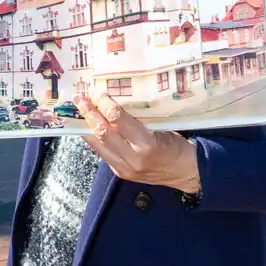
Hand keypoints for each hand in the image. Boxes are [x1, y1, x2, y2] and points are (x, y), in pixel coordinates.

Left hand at [78, 92, 200, 192]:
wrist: (186, 173)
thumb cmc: (177, 146)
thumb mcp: (161, 127)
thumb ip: (137, 120)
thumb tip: (113, 103)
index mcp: (147, 142)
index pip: (118, 119)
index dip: (105, 104)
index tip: (98, 92)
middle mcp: (133, 157)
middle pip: (102, 132)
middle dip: (89, 113)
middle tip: (80, 99)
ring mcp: (125, 168)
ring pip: (97, 144)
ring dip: (86, 127)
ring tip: (78, 112)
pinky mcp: (120, 173)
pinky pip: (102, 153)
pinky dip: (94, 139)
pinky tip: (88, 129)